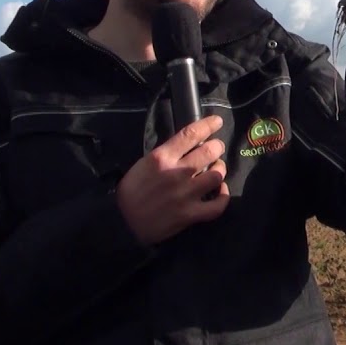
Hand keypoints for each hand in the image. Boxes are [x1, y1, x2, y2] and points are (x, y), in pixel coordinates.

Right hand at [114, 114, 229, 245]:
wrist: (122, 222)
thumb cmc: (131, 192)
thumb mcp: (143, 164)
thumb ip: (165, 154)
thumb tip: (187, 146)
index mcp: (162, 157)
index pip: (190, 134)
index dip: (208, 125)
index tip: (217, 121)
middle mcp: (177, 173)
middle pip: (210, 151)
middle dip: (217, 147)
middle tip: (216, 149)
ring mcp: (185, 194)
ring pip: (217, 175)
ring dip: (220, 169)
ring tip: (217, 169)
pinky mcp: (190, 214)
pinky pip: (217, 205)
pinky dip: (223, 196)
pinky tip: (220, 190)